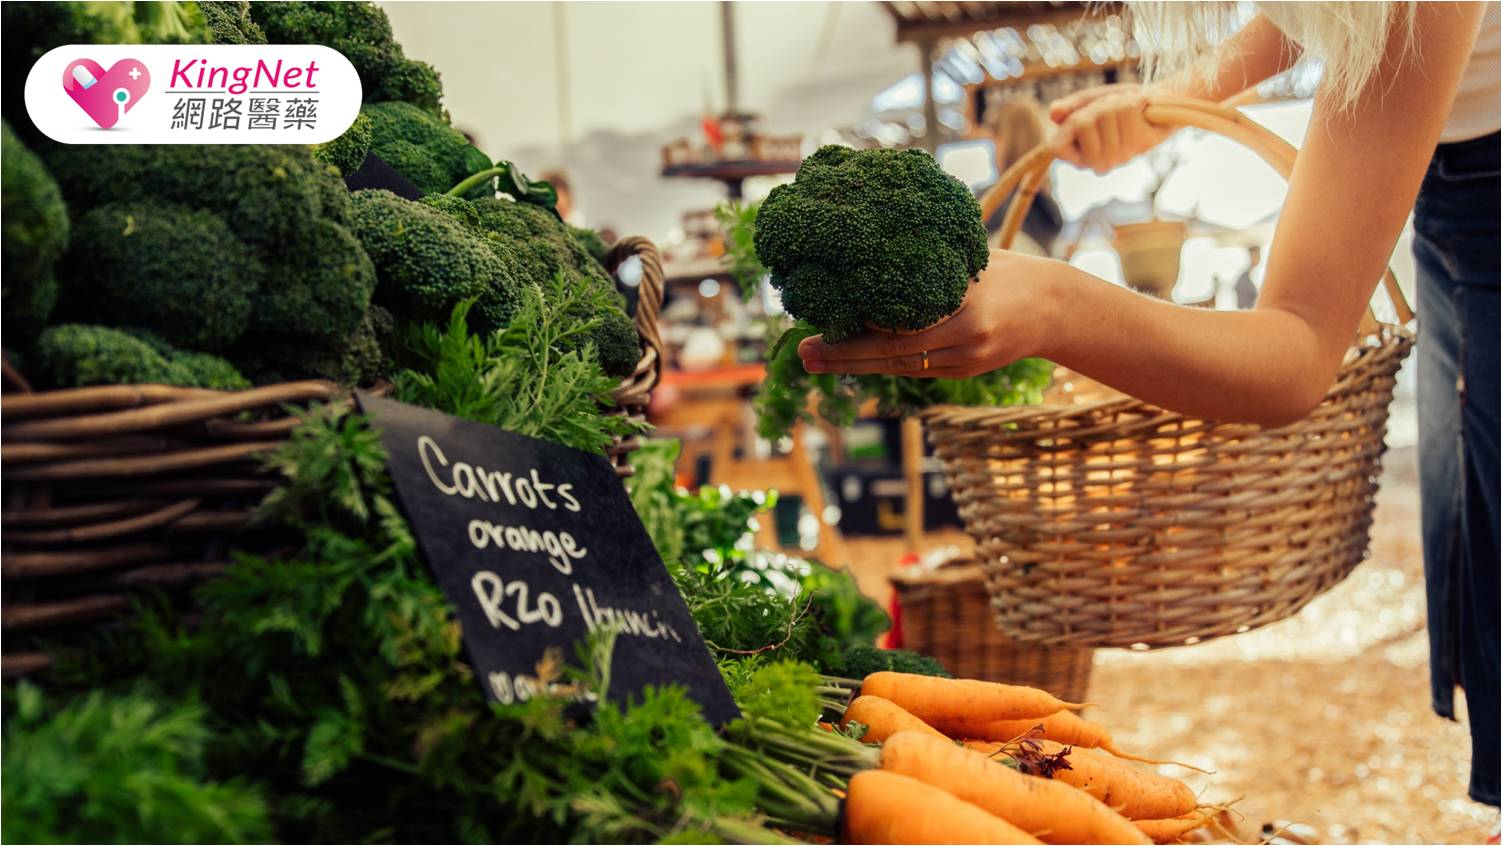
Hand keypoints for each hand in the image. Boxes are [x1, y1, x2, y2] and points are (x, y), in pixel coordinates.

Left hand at [797, 250, 1059, 378]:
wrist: (1056, 309)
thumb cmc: (1010, 272)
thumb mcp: (971, 260)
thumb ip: (929, 267)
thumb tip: (872, 255)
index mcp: (965, 306)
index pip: (901, 324)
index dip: (860, 328)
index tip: (822, 320)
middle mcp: (963, 339)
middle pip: (891, 354)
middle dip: (843, 355)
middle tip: (802, 351)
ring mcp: (963, 360)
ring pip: (898, 367)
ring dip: (853, 365)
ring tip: (813, 360)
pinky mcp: (963, 371)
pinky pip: (914, 369)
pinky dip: (880, 362)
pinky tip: (849, 358)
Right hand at [1048, 84, 1171, 173]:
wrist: (1159, 103)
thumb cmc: (1120, 103)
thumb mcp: (1091, 102)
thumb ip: (1070, 107)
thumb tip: (1053, 112)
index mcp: (1081, 156)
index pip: (1056, 147)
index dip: (1066, 128)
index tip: (1081, 119)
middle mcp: (1099, 162)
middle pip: (1082, 122)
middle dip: (1096, 107)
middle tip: (1110, 108)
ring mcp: (1120, 156)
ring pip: (1105, 115)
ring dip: (1116, 103)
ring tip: (1126, 108)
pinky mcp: (1141, 145)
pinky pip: (1127, 113)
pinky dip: (1133, 101)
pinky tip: (1140, 109)